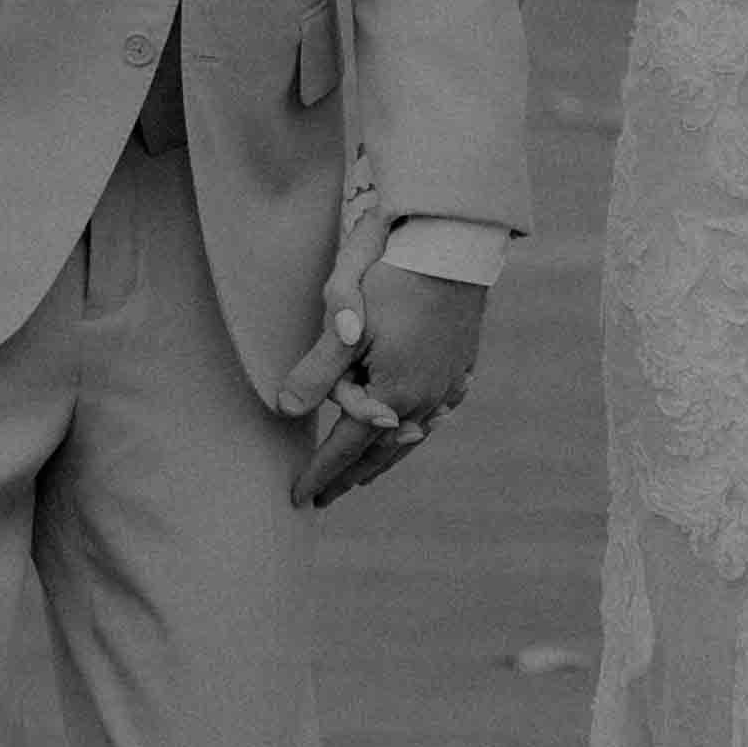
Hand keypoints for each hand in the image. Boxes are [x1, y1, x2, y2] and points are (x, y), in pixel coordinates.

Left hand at [281, 260, 489, 506]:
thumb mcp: (345, 326)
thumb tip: (287, 410)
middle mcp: (426, 400)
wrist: (453, 249)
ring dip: (384, 458)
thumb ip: (316, 372)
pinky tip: (414, 430)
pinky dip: (417, 430)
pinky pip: (437, 413)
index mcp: (394, 393)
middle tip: (325, 496)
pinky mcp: (461, 367)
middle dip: (350, 476)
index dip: (320, 472)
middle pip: (381, 451)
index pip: (347, 447)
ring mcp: (448, 385)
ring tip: (365, 474)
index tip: (298, 497)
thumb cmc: (393, 281)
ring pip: (411, 436)